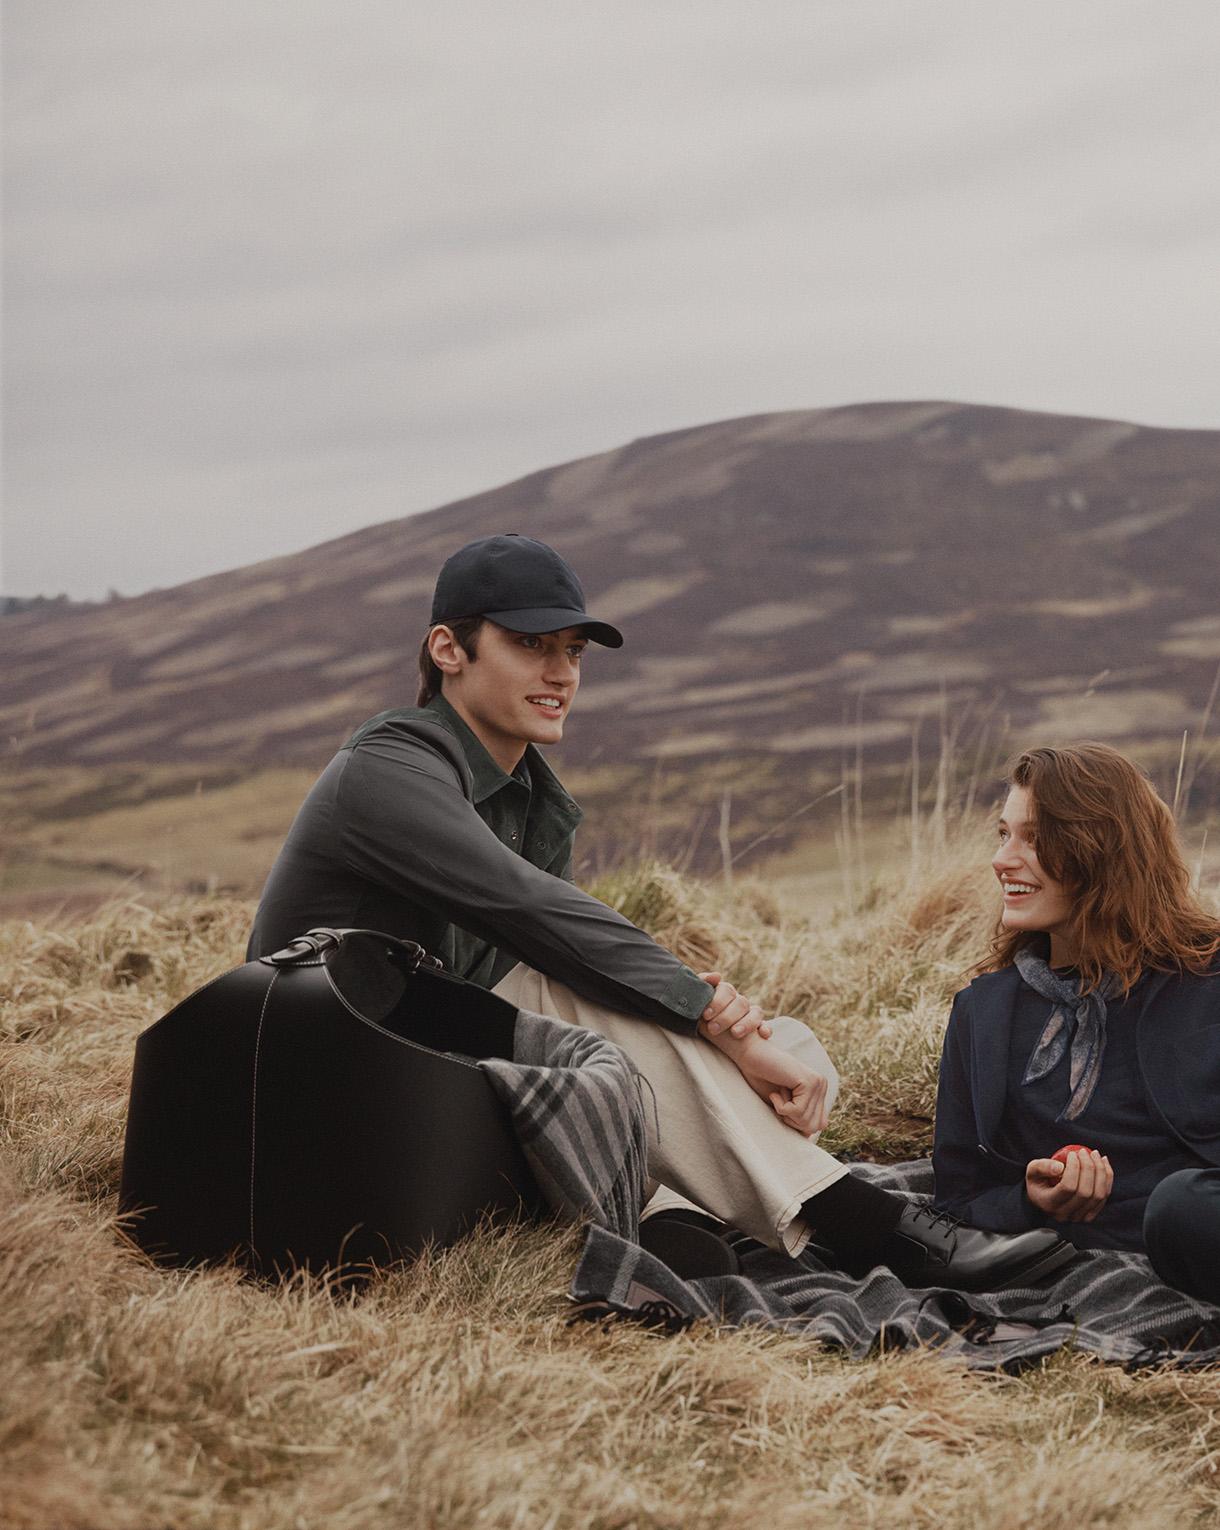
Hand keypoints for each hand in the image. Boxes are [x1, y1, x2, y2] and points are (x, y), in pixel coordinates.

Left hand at [698, 971, 772, 1039]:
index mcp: (724, 993)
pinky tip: (763, 1034)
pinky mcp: (757, 1027)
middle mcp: (738, 1001)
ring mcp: (749, 1013)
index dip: (717, 1001)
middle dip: (726, 1017)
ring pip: (755, 1012)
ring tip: (735, 1034)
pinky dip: (766, 1028)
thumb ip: (701, 988)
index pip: (726, 990)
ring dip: (746, 1023)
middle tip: (713, 1029)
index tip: (706, 1015)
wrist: (706, 1032)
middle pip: (740, 1002)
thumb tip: (716, 976)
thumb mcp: (695, 1004)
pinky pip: (765, 1025)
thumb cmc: (698, 1016)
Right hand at [709, 1030, 828, 1135]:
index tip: (783, 1106)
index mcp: (818, 1091)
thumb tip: (812, 1134)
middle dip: (791, 1120)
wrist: (750, 1055)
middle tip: (780, 1101)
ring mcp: (817, 1083)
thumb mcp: (782, 1104)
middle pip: (813, 1126)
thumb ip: (799, 1117)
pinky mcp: (809, 1082)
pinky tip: (776, 1091)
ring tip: (778, 1093)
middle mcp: (822, 1086)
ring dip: (784, 1111)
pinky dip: (781, 1106)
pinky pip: (797, 1111)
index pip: (817, 1125)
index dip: (796, 1123)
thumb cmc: (761, 1079)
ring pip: (805, 1120)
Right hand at [1025, 1149, 1112, 1221]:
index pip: (1068, 1187)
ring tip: (1095, 1155)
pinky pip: (1104, 1196)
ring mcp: (1080, 1217)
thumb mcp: (1032, 1171)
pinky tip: (1103, 1163)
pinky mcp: (1091, 1214)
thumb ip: (1042, 1167)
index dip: (1074, 1168)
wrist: (1043, 1199)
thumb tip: (1060, 1167)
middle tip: (1084, 1152)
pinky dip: (1107, 1178)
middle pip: (1086, 1192)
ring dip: (1101, 1172)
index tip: (1072, 1154)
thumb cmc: (1037, 1182)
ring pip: (1099, 1195)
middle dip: (1089, 1168)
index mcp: (1050, 1204)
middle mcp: (1066, 1214)